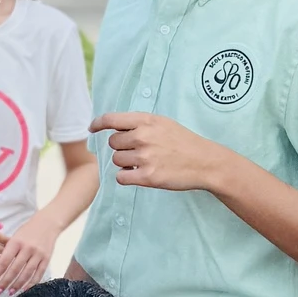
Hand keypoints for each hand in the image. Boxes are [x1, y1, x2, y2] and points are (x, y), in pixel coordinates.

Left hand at [0, 208, 61, 293]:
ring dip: (17, 285)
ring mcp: (38, 254)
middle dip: (5, 282)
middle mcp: (27, 249)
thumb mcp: (15, 237)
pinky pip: (38, 274)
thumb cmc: (27, 231)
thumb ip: (8, 251)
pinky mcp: (46, 259)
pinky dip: (31, 283)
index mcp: (16, 242)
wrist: (47, 223)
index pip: (4, 261)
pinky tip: (24, 289)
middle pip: (14, 269)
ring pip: (26, 274)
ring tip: (10, 292)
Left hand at [90, 112, 225, 192]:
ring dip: (125, 163)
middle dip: (122, 148)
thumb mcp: (163, 123)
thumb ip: (140, 124)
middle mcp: (143, 137)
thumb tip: (114, 128)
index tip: (92, 129)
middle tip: (139, 152)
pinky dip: (126, 177)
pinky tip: (139, 175)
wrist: (205, 162)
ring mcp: (144, 157)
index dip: (98, 124)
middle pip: (112, 143)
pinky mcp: (147, 177)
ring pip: (116, 160)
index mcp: (146, 121)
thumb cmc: (183, 142)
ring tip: (144, 163)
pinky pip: (121, 177)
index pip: (111, 119)